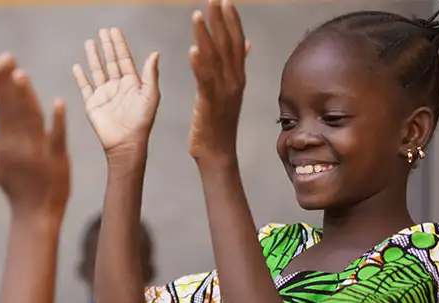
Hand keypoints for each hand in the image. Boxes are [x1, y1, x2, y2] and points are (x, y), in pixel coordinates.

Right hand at [0, 54, 69, 221]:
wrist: (37, 214)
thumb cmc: (15, 187)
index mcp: (6, 143)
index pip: (1, 108)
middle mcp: (20, 145)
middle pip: (14, 109)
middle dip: (9, 84)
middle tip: (5, 57)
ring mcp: (40, 151)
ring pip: (33, 120)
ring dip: (27, 98)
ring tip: (20, 74)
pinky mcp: (59, 159)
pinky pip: (58, 138)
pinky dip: (58, 122)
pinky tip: (58, 103)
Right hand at [73, 28, 159, 155]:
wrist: (125, 143)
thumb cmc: (141, 122)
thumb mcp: (150, 95)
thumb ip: (150, 74)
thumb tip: (155, 53)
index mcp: (132, 84)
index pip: (124, 59)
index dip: (120, 45)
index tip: (114, 31)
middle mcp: (117, 87)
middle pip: (111, 61)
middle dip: (107, 46)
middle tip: (103, 31)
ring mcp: (104, 95)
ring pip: (97, 70)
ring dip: (94, 56)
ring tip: (89, 42)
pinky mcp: (92, 104)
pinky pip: (85, 87)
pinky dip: (80, 77)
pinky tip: (77, 66)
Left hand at [187, 0, 250, 160]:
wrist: (218, 152)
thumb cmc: (220, 123)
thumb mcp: (230, 92)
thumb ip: (236, 67)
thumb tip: (246, 45)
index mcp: (237, 77)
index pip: (236, 42)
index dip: (231, 20)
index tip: (225, 1)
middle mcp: (234, 81)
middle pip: (228, 44)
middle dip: (221, 20)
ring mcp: (223, 92)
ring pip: (215, 58)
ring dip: (206, 35)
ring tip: (197, 15)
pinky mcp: (210, 104)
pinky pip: (205, 81)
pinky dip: (199, 65)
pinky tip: (192, 50)